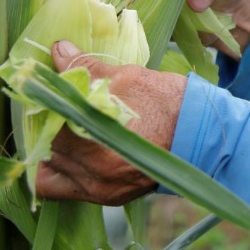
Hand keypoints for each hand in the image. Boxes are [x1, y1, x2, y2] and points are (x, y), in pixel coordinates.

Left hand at [36, 40, 187, 205]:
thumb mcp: (128, 78)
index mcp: (97, 142)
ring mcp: (100, 190)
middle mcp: (94, 174)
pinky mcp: (107, 198)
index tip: (47, 85)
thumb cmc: (170, 104)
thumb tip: (58, 51)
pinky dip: (61, 169)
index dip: (44, 98)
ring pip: (50, 170)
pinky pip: (65, 187)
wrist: (205, 136)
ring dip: (50, 147)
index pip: (48, 118)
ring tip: (64, 126)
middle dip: (46, 123)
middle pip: (45, 147)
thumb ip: (86, 68)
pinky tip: (72, 150)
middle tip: (54, 103)